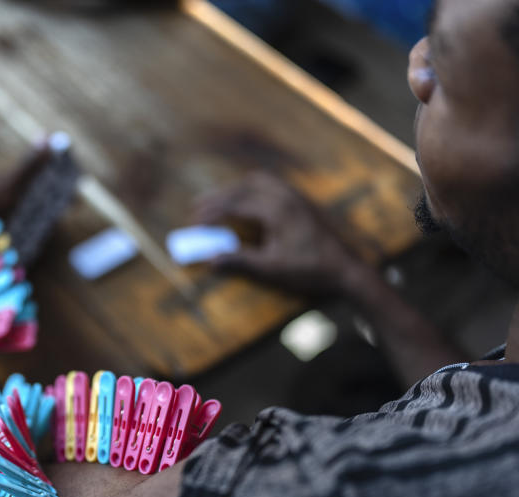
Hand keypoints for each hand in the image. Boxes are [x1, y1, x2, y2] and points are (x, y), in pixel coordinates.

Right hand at [195, 172, 365, 296]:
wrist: (347, 269)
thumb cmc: (309, 270)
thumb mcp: (272, 269)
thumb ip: (241, 261)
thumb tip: (211, 259)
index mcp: (277, 210)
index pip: (236, 204)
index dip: (212, 212)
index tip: (195, 222)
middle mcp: (286, 197)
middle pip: (244, 186)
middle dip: (219, 196)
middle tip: (198, 207)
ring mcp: (297, 197)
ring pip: (260, 180)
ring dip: (237, 189)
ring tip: (220, 201)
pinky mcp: (303, 202)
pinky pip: (273, 185)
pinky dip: (253, 189)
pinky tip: (249, 202)